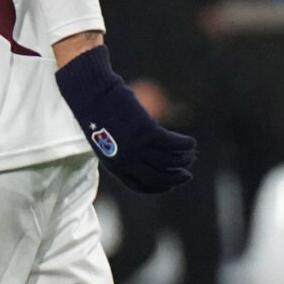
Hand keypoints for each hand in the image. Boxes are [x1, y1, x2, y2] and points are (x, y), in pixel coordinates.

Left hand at [55, 45, 197, 193]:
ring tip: (191, 155)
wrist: (92, 96)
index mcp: (114, 167)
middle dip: (175, 178)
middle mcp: (126, 161)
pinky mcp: (146, 131)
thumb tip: (148, 156)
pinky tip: (191, 142)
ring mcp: (136, 147)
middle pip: (158, 177)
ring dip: (183, 160)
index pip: (140, 186)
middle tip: (187, 175)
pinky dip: (184, 144)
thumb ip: (126, 152)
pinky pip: (172, 143)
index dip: (158, 188)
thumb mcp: (108, 141)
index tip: (171, 185)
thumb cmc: (99, 115)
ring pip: (168, 161)